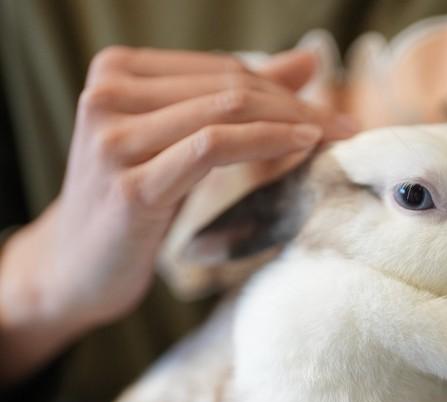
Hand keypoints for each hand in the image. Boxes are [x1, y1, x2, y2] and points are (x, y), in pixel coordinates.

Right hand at [0, 46, 356, 382]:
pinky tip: (303, 147)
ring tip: (336, 138)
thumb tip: (306, 59)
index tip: (331, 112)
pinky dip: (265, 142)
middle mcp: (108, 93)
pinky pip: (212, 148)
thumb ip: (233, 101)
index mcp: (117, 72)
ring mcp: (114, 139)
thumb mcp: (178, 144)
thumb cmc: (131, 207)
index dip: (284, 87)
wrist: (75, 270)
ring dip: (292, 122)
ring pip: (225, 110)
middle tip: (346, 126)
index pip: (222, 69)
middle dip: (298, 104)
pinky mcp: (130, 185)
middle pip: (228, 86)